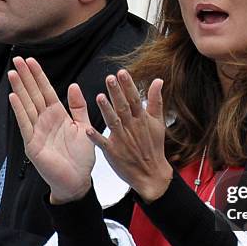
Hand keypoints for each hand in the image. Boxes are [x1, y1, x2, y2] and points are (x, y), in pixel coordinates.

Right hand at [8, 56, 94, 203]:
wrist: (78, 181)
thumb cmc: (80, 157)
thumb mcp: (83, 127)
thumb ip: (78, 107)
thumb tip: (73, 85)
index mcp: (57, 115)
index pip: (46, 90)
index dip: (38, 76)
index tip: (31, 60)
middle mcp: (45, 121)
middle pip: (33, 94)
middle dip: (26, 77)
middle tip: (17, 59)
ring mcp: (37, 131)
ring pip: (27, 106)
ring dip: (19, 89)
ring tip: (13, 73)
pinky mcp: (33, 144)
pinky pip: (25, 124)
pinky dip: (19, 110)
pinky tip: (13, 97)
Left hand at [86, 70, 172, 203]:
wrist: (151, 173)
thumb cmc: (154, 146)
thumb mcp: (158, 122)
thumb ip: (156, 100)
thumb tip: (158, 80)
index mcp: (141, 119)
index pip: (134, 99)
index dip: (128, 85)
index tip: (122, 72)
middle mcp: (131, 127)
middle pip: (123, 107)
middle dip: (116, 92)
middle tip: (110, 78)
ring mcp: (122, 140)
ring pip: (113, 122)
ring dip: (106, 110)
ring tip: (100, 97)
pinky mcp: (113, 152)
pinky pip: (103, 144)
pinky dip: (96, 137)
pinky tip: (88, 129)